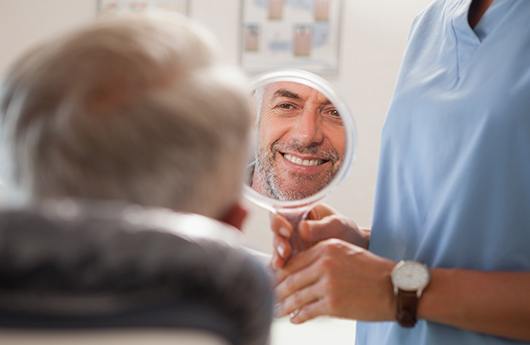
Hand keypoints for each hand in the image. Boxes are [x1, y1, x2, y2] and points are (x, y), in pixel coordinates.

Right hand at [271, 204, 369, 268]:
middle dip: (278, 242)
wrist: (356, 252)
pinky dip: (281, 269)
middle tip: (285, 250)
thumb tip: (302, 228)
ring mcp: (291, 244)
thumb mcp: (338, 225)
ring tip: (281, 263)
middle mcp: (292, 227)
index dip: (280, 220)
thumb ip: (321, 226)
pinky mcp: (293, 260)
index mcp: (300, 211)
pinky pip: (283, 263)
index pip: (282, 212)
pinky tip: (282, 273)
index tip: (288, 230)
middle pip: (276, 232)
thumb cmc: (347, 232)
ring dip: (277, 256)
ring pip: (277, 248)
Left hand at [275, 238, 394, 323]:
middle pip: (291, 278)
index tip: (272, 280)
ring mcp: (328, 284)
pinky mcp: (333, 304)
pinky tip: (294, 319)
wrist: (396, 287)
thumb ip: (323, 258)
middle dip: (277, 290)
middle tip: (268, 297)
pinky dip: (299, 316)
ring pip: (296, 296)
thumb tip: (300, 271)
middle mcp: (324, 263)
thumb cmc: (373, 271)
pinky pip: (308, 311)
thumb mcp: (346, 253)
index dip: (280, 273)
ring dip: (284, 306)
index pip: (295, 261)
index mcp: (327, 247)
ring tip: (276, 310)